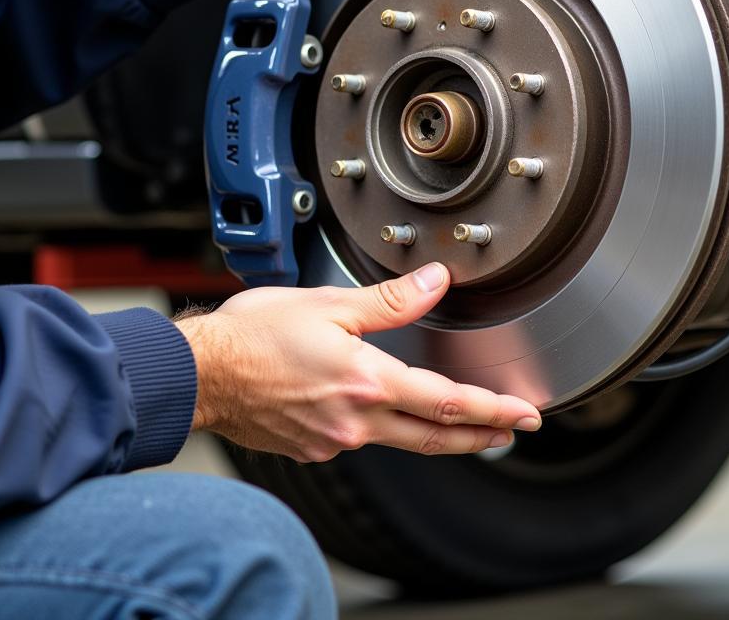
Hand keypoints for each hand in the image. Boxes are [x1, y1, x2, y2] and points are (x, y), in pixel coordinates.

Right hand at [175, 262, 541, 462]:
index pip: (447, 401)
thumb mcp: (328, 305)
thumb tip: (435, 281)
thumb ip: (389, 300)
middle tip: (514, 431)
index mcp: (366, 381)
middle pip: (436, 436)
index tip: (525, 414)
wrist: (202, 373)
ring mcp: (334, 440)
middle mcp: (356, 420)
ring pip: (400, 440)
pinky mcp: (314, 448)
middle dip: (482, 434)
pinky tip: (376, 410)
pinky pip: (358, 439)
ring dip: (437, 432)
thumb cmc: (254, 335)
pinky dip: (381, 427)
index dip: (493, 409)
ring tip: (463, 424)